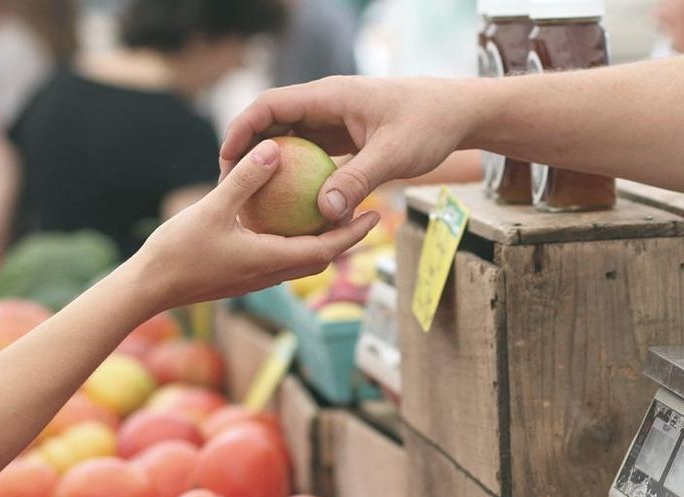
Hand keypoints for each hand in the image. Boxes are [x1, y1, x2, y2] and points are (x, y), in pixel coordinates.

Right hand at [133, 139, 379, 312]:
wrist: (149, 289)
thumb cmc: (178, 252)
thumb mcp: (212, 209)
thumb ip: (245, 180)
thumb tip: (274, 149)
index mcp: (271, 260)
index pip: (327, 249)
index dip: (354, 233)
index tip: (375, 215)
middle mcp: (270, 274)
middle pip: (321, 257)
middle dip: (345, 237)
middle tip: (364, 211)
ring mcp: (256, 278)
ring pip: (300, 260)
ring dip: (321, 241)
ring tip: (331, 213)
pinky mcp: (242, 276)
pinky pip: (279, 257)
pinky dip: (293, 241)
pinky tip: (285, 220)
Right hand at [220, 76, 475, 223]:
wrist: (457, 114)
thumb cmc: (429, 125)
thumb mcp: (393, 155)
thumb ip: (358, 181)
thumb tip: (324, 213)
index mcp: (329, 97)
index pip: (270, 106)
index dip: (242, 130)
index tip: (226, 161)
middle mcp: (326, 106)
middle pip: (273, 123)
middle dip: (248, 152)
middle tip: (231, 187)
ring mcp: (335, 122)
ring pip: (291, 141)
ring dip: (272, 166)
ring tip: (253, 200)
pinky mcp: (345, 138)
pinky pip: (312, 156)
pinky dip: (298, 176)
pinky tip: (291, 207)